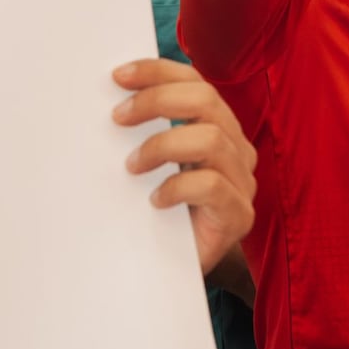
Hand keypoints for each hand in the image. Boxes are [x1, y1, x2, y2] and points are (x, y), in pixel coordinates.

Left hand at [112, 58, 255, 276]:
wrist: (175, 276)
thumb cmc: (159, 214)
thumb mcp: (150, 166)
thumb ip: (141, 133)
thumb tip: (106, 100)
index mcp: (218, 125)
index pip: (195, 82)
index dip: (159, 72)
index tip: (118, 75)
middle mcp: (236, 147)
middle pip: (206, 101)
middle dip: (158, 100)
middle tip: (118, 116)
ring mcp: (242, 181)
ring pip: (212, 139)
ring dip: (164, 145)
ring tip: (131, 166)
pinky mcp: (239, 215)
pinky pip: (213, 186)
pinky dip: (178, 186)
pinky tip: (154, 199)